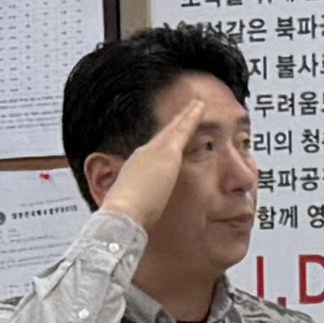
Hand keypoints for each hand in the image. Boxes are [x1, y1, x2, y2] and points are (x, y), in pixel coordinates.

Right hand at [101, 103, 203, 237]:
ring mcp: (155, 151)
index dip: (162, 143)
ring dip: (186, 116)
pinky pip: (183, 129)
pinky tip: (200, 107)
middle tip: (188, 110)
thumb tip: (143, 215)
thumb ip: (141, 206)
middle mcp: (144, 154)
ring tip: (196, 105)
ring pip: (174, 128)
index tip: (170, 137)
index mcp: (136, 169)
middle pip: (163, 135)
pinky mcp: (168, 151)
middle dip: (175, 123)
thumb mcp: (133, 208)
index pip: (153, 152)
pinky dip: (191, 117)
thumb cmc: (125, 217)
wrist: (123, 213)